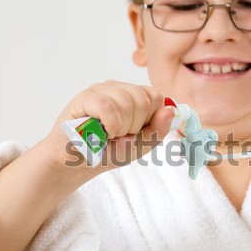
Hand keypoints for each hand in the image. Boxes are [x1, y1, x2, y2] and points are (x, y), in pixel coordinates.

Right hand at [44, 80, 173, 176]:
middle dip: (135, 125)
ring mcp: (103, 90)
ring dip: (121, 127)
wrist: (80, 161)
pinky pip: (107, 106)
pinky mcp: (86, 96)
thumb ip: (158, 130)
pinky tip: (102, 131)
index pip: (156, 97)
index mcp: (135, 96)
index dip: (150, 119)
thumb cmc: (110, 151)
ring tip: (109, 134)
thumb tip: (170, 110)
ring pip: (127, 102)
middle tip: (120, 134)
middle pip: (144, 99)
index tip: (136, 131)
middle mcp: (120, 88)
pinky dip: (109, 125)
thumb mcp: (141, 145)